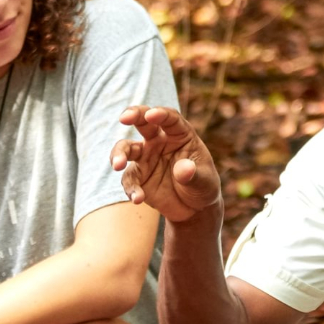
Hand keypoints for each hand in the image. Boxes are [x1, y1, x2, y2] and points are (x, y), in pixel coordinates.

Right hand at [110, 106, 221, 222]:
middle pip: (143, 122)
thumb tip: (183, 169)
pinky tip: (137, 199)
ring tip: (118, 165)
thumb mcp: (205, 182)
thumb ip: (193, 175)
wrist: (194, 209)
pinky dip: (131, 188)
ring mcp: (146, 158)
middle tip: (123, 118)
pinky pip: (129, 179)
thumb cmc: (203, 187)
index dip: (161, 114)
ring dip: (120, 154)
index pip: (170, 119)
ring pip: (126, 148)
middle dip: (132, 115)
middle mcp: (159, 142)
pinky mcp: (138, 176)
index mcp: (180, 135)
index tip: (151, 115)